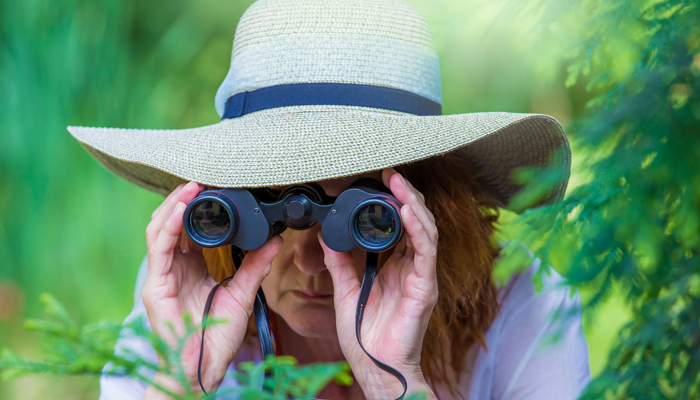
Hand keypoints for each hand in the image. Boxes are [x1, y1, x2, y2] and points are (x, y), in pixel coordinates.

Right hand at [141, 181, 282, 395]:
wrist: (203, 368)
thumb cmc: (218, 334)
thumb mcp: (242, 293)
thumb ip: (255, 265)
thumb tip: (275, 240)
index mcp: (190, 267)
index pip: (188, 228)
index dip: (197, 206)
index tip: (215, 187)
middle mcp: (173, 268)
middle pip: (170, 223)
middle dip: (183, 199)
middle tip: (203, 179)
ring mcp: (161, 277)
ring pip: (159, 229)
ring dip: (173, 206)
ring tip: (191, 187)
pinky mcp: (155, 287)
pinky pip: (158, 249)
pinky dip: (168, 227)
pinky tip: (180, 211)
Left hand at [319, 168, 438, 399]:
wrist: (374, 367)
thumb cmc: (365, 336)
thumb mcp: (345, 290)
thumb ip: (339, 262)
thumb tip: (326, 235)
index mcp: (395, 267)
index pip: (400, 226)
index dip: (394, 202)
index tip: (379, 181)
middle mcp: (411, 267)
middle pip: (416, 222)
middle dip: (405, 195)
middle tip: (390, 174)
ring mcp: (420, 276)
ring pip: (424, 230)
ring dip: (412, 204)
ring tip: (399, 183)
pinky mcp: (425, 286)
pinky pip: (425, 251)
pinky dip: (418, 228)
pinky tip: (407, 210)